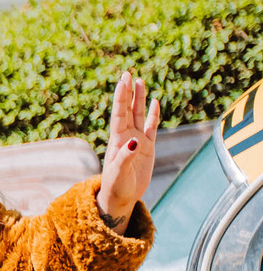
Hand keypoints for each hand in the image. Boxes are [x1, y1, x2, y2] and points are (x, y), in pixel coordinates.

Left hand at [96, 70, 159, 231]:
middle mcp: (126, 136)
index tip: (122, 81)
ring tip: (140, 81)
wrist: (122, 197)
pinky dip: (153, 114)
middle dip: (128, 92)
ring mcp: (137, 141)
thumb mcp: (119, 173)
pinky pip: (152, 127)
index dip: (120, 97)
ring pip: (139, 115)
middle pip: (128, 109)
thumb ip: (125, 157)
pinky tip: (154, 101)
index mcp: (117, 140)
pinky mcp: (148, 148)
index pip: (119, 114)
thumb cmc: (116, 186)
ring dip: (139, 99)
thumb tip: (133, 143)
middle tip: (128, 73)